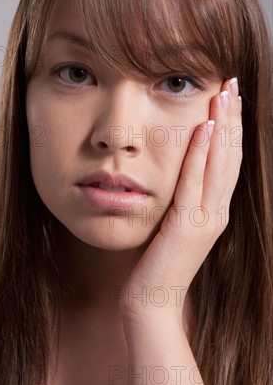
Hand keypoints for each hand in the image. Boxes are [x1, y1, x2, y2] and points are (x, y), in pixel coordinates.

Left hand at [119, 78, 242, 323]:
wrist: (152, 302)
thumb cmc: (156, 263)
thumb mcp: (171, 224)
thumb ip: (180, 199)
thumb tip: (176, 171)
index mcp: (214, 210)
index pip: (228, 160)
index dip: (231, 127)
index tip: (229, 96)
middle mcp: (217, 212)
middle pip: (231, 155)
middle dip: (233, 117)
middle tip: (233, 82)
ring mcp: (206, 220)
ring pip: (221, 164)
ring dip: (223, 126)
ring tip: (225, 93)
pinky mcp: (187, 227)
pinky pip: (196, 183)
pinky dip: (202, 154)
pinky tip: (204, 128)